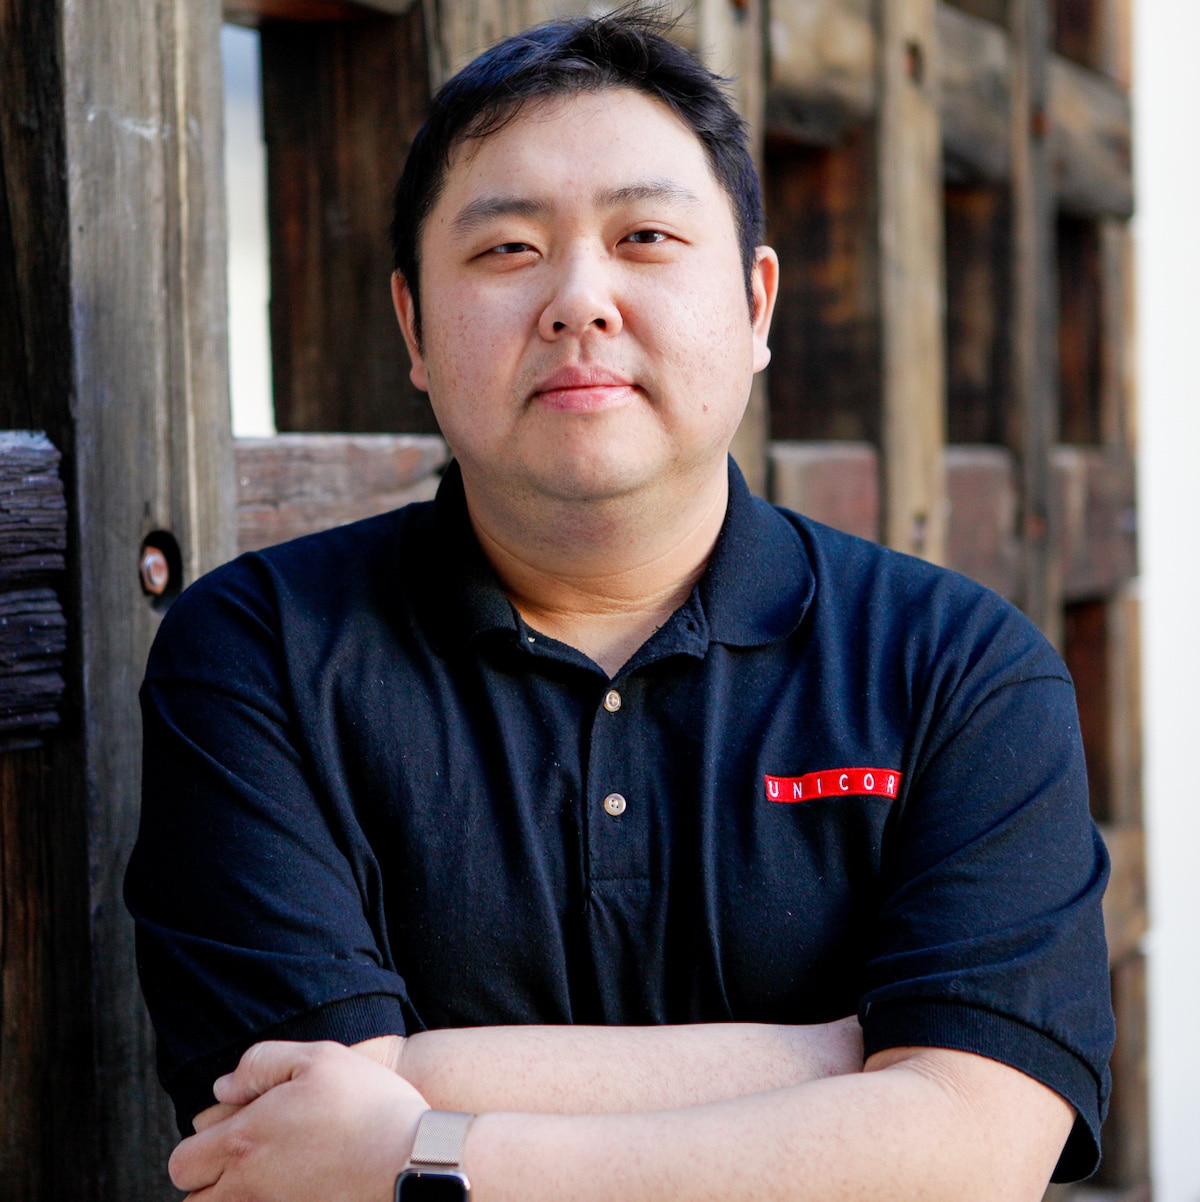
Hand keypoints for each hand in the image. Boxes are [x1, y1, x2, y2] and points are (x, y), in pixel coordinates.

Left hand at [169, 1040, 430, 1200]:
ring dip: (231, 1197)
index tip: (232, 1132)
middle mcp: (246, 1189)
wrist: (411, 1161)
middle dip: (208, 1182)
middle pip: (192, 1201)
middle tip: (243, 1161)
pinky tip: (293, 1188)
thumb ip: (261, 1064)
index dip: (199, 1147)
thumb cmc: (368, 1106)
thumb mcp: (319, 1058)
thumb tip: (224, 1086)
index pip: (182, 1162)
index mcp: (243, 1142)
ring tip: (266, 1177)